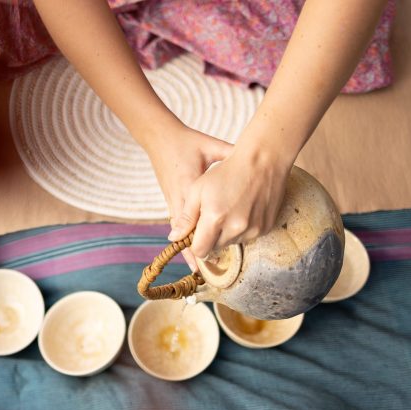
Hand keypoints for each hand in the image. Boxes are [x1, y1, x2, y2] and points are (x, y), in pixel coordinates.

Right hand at [141, 122, 233, 269]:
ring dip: (191, 248)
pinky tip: (191, 247)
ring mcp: (174, 202)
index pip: (195, 224)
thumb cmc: (187, 143)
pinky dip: (187, 237)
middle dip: (200, 251)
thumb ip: (229, 156)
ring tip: (199, 268)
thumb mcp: (210, 147)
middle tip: (211, 269)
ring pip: (183, 232)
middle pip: (189, 234)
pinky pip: (180, 224)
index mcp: (190, 189)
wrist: (161, 139)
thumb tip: (250, 161)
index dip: (202, 244)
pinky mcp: (172, 201)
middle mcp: (180, 200)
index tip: (209, 261)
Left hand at [167, 145, 291, 259]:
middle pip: (215, 248)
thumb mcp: (198, 189)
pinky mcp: (265, 228)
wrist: (263, 161)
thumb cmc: (226, 171)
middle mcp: (235, 228)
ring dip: (226, 233)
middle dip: (210, 237)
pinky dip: (242, 229)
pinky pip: (248, 237)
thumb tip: (174, 238)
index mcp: (215, 218)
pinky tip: (242, 209)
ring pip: (231, 242)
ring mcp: (253, 229)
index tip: (195, 233)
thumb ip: (186, 217)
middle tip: (212, 215)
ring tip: (228, 208)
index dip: (194, 244)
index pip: (200, 250)